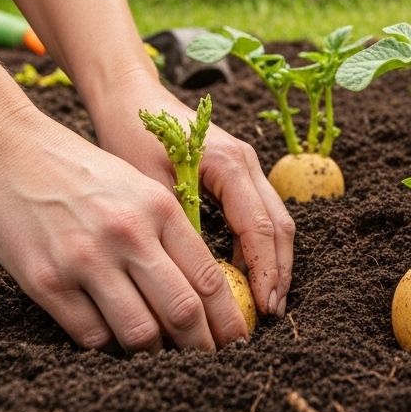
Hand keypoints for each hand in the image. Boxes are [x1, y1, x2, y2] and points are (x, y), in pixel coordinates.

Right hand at [0, 96, 248, 351]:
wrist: (12, 152)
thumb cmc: (85, 172)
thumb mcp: (141, 187)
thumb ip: (172, 230)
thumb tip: (206, 288)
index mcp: (160, 208)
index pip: (208, 276)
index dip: (228, 316)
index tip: (238, 337)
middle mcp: (128, 235)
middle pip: (182, 310)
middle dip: (203, 345)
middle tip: (211, 362)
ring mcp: (85, 260)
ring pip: (139, 332)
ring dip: (157, 354)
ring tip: (164, 358)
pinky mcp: (46, 281)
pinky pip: (91, 334)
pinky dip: (110, 348)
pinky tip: (117, 344)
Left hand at [86, 73, 294, 317]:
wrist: (131, 99)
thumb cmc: (133, 137)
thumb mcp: (151, 187)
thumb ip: (182, 225)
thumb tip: (201, 280)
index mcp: (230, 163)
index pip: (259, 226)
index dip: (265, 270)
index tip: (263, 306)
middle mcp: (248, 163)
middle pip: (279, 225)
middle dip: (279, 271)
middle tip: (271, 312)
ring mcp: (248, 165)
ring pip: (275, 220)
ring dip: (274, 261)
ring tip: (266, 301)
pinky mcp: (239, 172)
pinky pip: (260, 213)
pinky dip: (260, 245)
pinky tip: (248, 273)